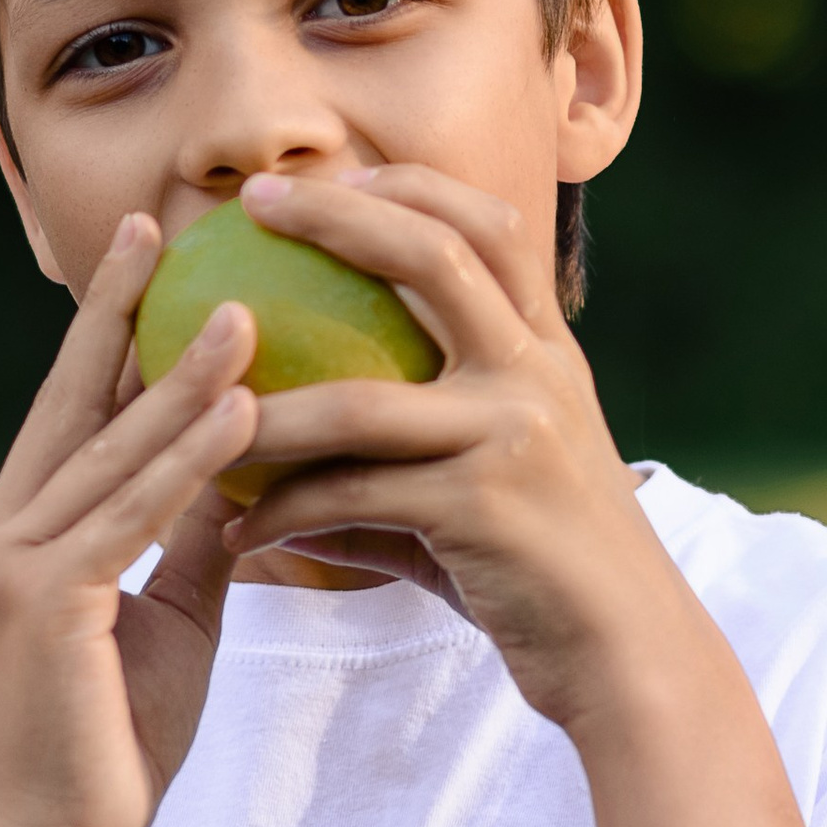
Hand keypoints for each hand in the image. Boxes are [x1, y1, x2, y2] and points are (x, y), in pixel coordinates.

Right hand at [0, 213, 260, 826]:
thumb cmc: (113, 738)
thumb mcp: (166, 614)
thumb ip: (188, 536)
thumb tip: (239, 469)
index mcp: (21, 529)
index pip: (70, 408)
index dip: (107, 327)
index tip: (147, 251)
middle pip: (72, 402)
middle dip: (121, 310)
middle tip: (162, 225)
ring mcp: (9, 563)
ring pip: (111, 452)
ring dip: (184, 378)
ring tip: (246, 310)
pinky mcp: (41, 602)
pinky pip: (132, 515)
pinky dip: (190, 461)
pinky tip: (244, 413)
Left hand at [226, 166, 689, 729]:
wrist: (627, 654)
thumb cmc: (542, 567)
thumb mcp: (498, 477)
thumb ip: (412, 449)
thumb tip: (291, 448)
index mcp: (546, 352)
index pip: (489, 229)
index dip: (412, 186)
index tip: (333, 172)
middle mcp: (537, 374)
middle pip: (434, 258)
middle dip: (336, 217)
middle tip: (251, 200)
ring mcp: (513, 436)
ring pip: (361, 398)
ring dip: (267, 409)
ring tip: (199, 409)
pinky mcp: (483, 509)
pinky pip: (352, 497)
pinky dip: (283, 513)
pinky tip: (234, 533)